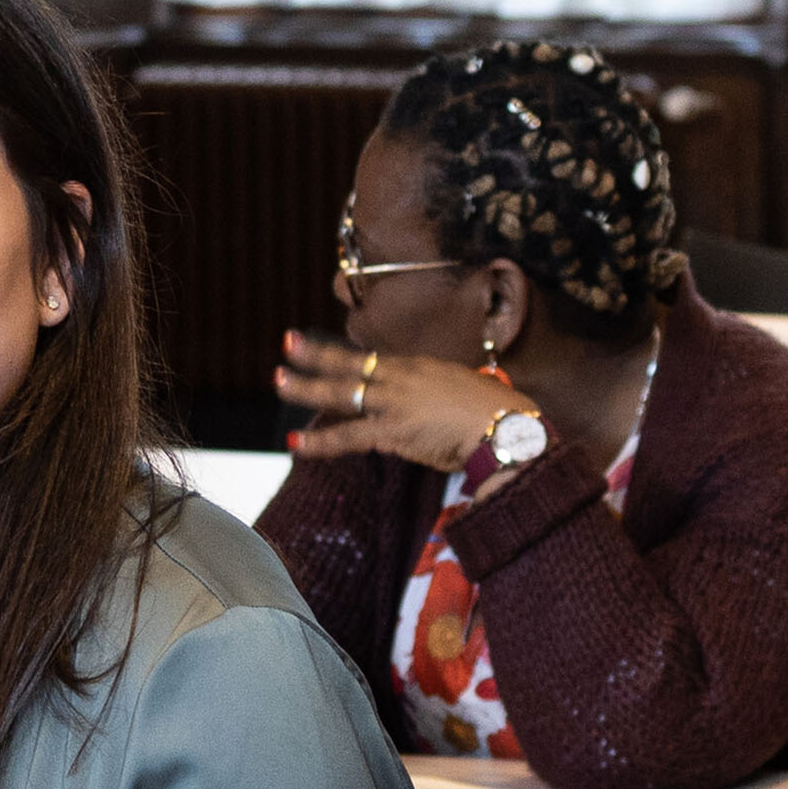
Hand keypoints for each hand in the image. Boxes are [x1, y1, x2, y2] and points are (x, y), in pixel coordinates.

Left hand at [276, 331, 535, 473]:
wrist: (508, 427)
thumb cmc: (495, 414)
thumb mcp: (461, 391)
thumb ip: (437, 393)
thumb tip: (430, 403)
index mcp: (418, 367)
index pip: (371, 359)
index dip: (343, 353)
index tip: (321, 346)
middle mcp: (402, 378)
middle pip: (351, 364)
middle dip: (316, 354)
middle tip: (287, 344)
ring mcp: (395, 403)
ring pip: (343, 392)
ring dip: (307, 387)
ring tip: (279, 381)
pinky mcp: (394, 431)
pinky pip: (347, 436)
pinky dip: (319, 442)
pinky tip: (294, 444)